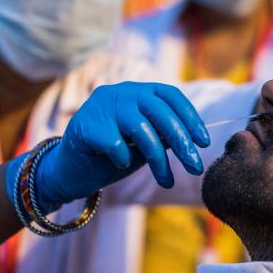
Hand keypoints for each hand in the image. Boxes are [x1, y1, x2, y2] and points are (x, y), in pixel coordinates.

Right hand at [37, 82, 210, 204]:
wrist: (69, 170)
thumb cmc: (111, 156)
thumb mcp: (144, 143)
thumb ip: (163, 134)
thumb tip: (195, 138)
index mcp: (138, 92)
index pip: (170, 96)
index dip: (190, 117)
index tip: (204, 141)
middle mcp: (121, 92)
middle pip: (160, 112)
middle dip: (181, 142)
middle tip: (195, 166)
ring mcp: (102, 105)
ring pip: (141, 129)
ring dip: (158, 159)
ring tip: (166, 180)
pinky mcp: (85, 124)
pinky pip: (117, 145)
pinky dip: (123, 159)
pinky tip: (117, 164)